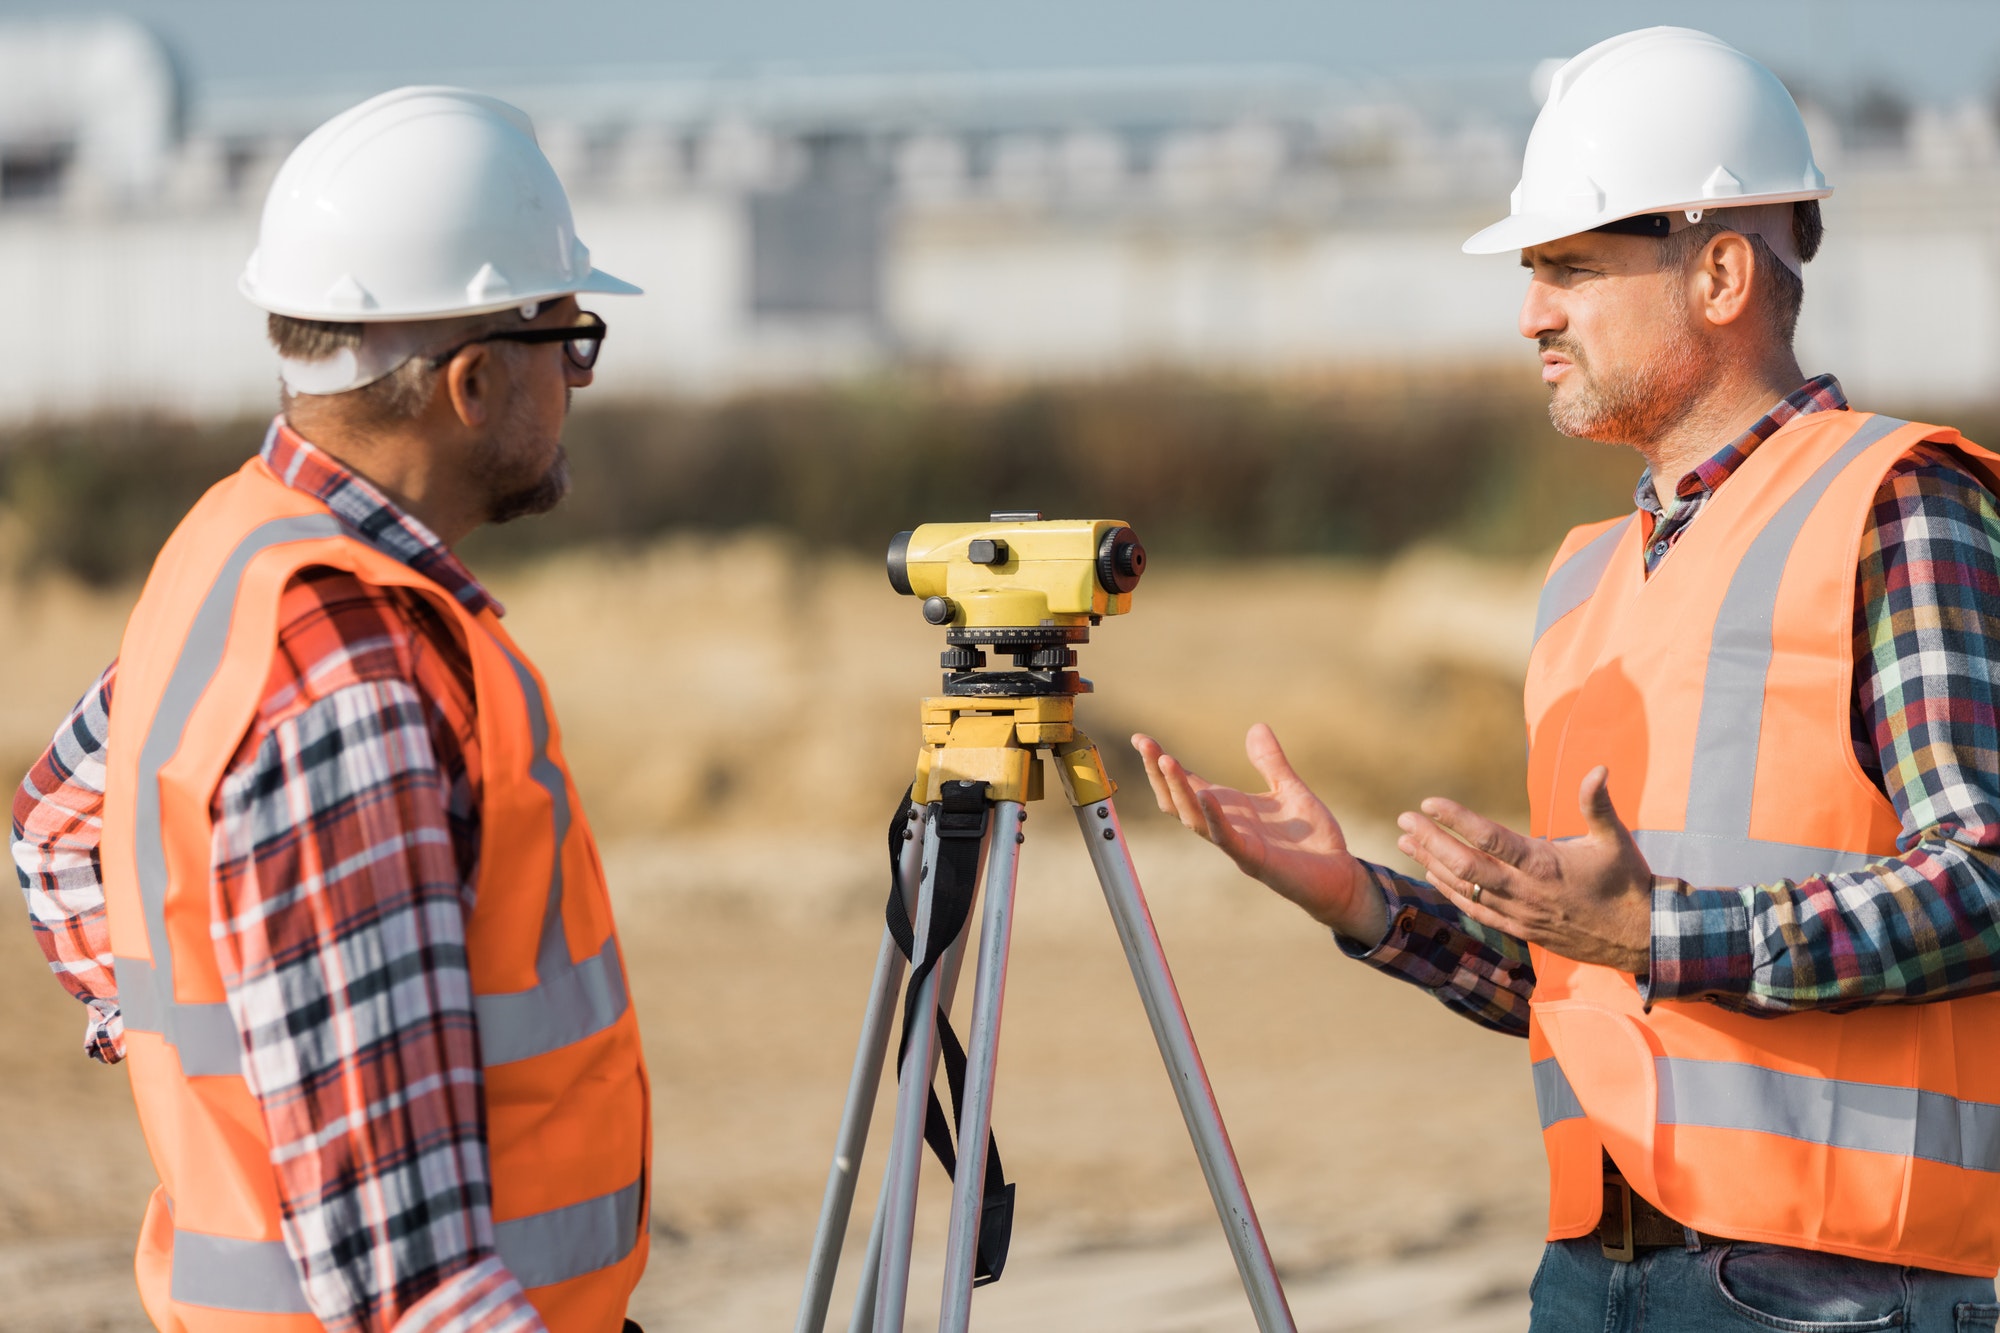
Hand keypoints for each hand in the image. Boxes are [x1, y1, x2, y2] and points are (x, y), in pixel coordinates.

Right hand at [1131, 724, 1386, 944]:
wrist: (1340, 877)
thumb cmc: (1313, 841)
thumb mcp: (1290, 790)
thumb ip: (1271, 763)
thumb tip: (1256, 727)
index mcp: (1231, 809)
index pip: (1187, 785)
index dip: (1162, 763)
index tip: (1141, 739)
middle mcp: (1226, 827)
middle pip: (1179, 802)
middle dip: (1159, 774)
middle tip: (1145, 744)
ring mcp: (1238, 845)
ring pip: (1194, 819)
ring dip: (1179, 791)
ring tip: (1166, 760)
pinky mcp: (1256, 860)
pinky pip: (1228, 839)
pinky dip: (1215, 817)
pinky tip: (1206, 794)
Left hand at [1395, 765, 1651, 972]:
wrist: (1638, 938)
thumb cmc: (1627, 882)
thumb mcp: (1616, 839)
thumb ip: (1598, 804)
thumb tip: (1598, 768)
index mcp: (1545, 864)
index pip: (1490, 839)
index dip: (1457, 820)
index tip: (1429, 803)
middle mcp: (1526, 891)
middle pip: (1465, 865)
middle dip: (1430, 840)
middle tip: (1403, 819)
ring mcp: (1519, 914)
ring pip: (1465, 889)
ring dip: (1431, 863)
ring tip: (1404, 842)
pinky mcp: (1520, 930)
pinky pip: (1476, 911)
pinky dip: (1450, 892)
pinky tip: (1432, 875)